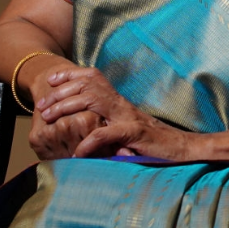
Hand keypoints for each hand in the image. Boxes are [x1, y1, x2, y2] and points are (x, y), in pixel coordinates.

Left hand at [35, 66, 201, 160]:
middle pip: (87, 87)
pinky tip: (78, 151)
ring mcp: (129, 118)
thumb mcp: (127, 128)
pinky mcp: (136, 134)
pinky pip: (108, 133)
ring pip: (93, 102)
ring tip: (50, 120)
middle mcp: (122, 105)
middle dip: (60, 94)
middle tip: (42, 106)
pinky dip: (90, 141)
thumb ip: (108, 123)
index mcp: (119, 102)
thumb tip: (84, 124)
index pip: (93, 78)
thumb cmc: (154, 143)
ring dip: (68, 109)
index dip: (70, 76)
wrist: (186, 150)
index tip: (51, 81)